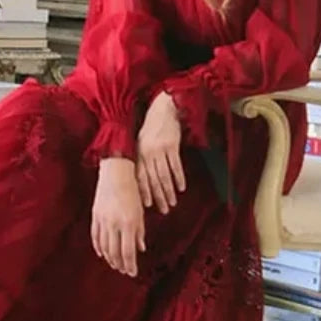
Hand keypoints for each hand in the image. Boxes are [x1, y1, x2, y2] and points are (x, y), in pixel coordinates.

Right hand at [91, 158, 144, 276]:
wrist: (116, 173)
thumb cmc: (132, 191)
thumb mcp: (140, 211)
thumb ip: (140, 231)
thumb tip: (140, 248)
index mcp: (129, 223)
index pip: (128, 252)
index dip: (130, 265)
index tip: (132, 272)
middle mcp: (115, 224)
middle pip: (115, 252)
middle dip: (119, 264)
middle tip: (123, 270)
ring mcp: (103, 220)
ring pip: (104, 246)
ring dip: (109, 257)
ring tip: (114, 264)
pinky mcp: (95, 215)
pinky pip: (95, 236)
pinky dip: (98, 246)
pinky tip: (102, 253)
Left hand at [136, 91, 184, 213]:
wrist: (163, 109)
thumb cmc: (152, 128)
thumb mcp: (141, 142)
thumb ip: (141, 159)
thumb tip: (141, 179)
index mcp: (138, 153)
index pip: (139, 177)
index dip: (143, 192)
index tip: (147, 206)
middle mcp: (146, 153)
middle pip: (152, 180)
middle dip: (158, 197)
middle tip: (163, 210)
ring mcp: (158, 149)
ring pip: (163, 175)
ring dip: (169, 191)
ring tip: (173, 203)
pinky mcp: (171, 145)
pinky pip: (175, 166)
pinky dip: (179, 178)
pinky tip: (182, 188)